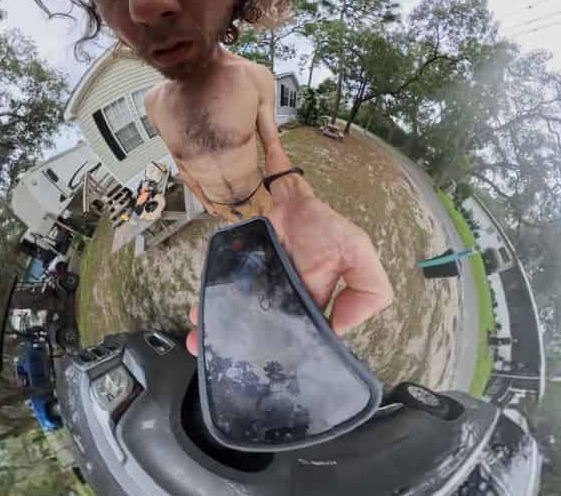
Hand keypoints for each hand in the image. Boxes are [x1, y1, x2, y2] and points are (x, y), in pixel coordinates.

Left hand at [185, 196, 392, 355]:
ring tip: (199, 343)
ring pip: (235, 317)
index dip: (287, 354)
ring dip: (218, 331)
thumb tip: (340, 330)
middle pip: (259, 331)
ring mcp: (255, 287)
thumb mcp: (358, 252)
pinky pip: (220, 292)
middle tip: (222, 362)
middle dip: (241, 348)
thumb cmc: (323, 223)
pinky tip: (198, 314)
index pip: (300, 337)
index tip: (269, 369)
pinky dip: (207, 305)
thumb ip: (367, 289)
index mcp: (309, 304)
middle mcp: (280, 300)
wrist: (287, 194)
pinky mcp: (236, 272)